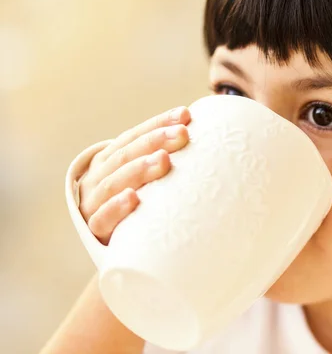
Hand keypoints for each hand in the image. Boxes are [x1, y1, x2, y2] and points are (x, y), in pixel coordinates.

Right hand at [78, 107, 190, 243]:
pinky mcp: (95, 230)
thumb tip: (202, 135)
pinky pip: (103, 218)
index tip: (184, 116)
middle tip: (182, 134)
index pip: (133, 137)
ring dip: (139, 169)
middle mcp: (98, 177)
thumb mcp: (148, 181)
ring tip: (163, 160)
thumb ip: (164, 161)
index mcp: (109, 160)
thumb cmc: (140, 208)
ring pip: (114, 182)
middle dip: (154, 141)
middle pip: (125, 155)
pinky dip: (116, 207)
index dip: (158, 124)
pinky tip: (133, 198)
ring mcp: (93, 203)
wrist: (117, 251)